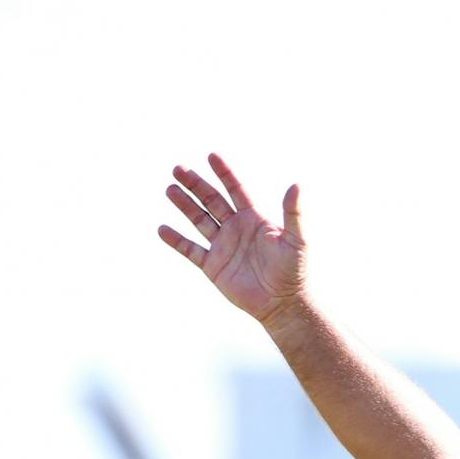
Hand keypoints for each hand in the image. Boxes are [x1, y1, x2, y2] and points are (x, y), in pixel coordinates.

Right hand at [157, 153, 306, 324]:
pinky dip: (176, 241)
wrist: (283, 303)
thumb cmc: (294, 271)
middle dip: (195, 184)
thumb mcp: (297, 240)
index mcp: (253, 219)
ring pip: (199, 220)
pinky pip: (191, 250)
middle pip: (211, 201)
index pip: (235, 189)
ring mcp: (223, 246)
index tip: (211, 156)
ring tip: (170, 190)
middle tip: (177, 169)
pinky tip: (162, 229)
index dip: (224, 173)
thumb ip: (294, 213)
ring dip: (184, 205)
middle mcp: (235, 228)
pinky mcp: (213, 266)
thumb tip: (297, 184)